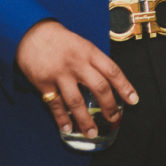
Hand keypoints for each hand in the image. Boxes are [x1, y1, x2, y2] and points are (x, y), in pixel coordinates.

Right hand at [16, 19, 137, 138]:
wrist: (31, 33)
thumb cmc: (61, 40)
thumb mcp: (83, 45)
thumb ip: (94, 62)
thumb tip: (109, 83)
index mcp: (90, 52)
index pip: (113, 71)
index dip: (125, 87)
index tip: (133, 100)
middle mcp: (77, 63)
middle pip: (99, 87)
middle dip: (109, 106)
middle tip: (114, 119)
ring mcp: (60, 74)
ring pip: (77, 101)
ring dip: (85, 120)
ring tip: (92, 133)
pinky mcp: (43, 83)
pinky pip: (55, 105)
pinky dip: (61, 119)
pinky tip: (68, 128)